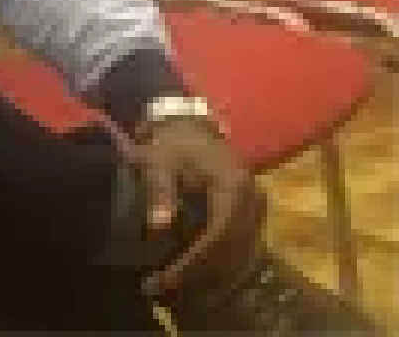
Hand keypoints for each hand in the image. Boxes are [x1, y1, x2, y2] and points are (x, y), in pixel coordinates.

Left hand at [126, 117, 265, 297]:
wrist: (190, 123)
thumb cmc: (172, 141)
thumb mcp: (159, 160)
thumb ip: (160, 191)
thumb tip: (158, 226)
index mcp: (233, 185)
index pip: (219, 235)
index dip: (194, 261)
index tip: (166, 279)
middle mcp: (252, 199)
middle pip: (232, 250)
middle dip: (199, 275)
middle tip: (165, 290)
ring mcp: (256, 208)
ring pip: (240, 254)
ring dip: (211, 276)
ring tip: (176, 291)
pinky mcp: (252, 214)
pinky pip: (241, 249)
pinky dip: (221, 266)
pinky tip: (197, 278)